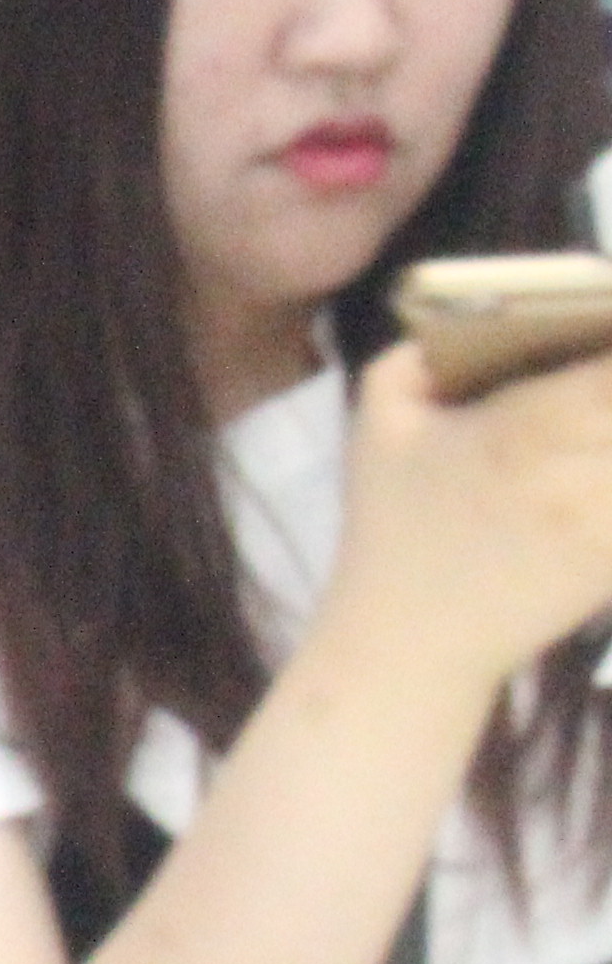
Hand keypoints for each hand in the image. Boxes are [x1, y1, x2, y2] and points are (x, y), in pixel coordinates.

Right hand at [311, 338, 611, 715]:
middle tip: (605, 383)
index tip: (605, 330)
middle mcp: (580, 470)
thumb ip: (409, 361)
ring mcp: (608, 518)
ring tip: (603, 427)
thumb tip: (462, 325)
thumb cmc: (393, 529)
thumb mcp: (375, 431)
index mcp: (524, 427)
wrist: (413, 639)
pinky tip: (602, 471)